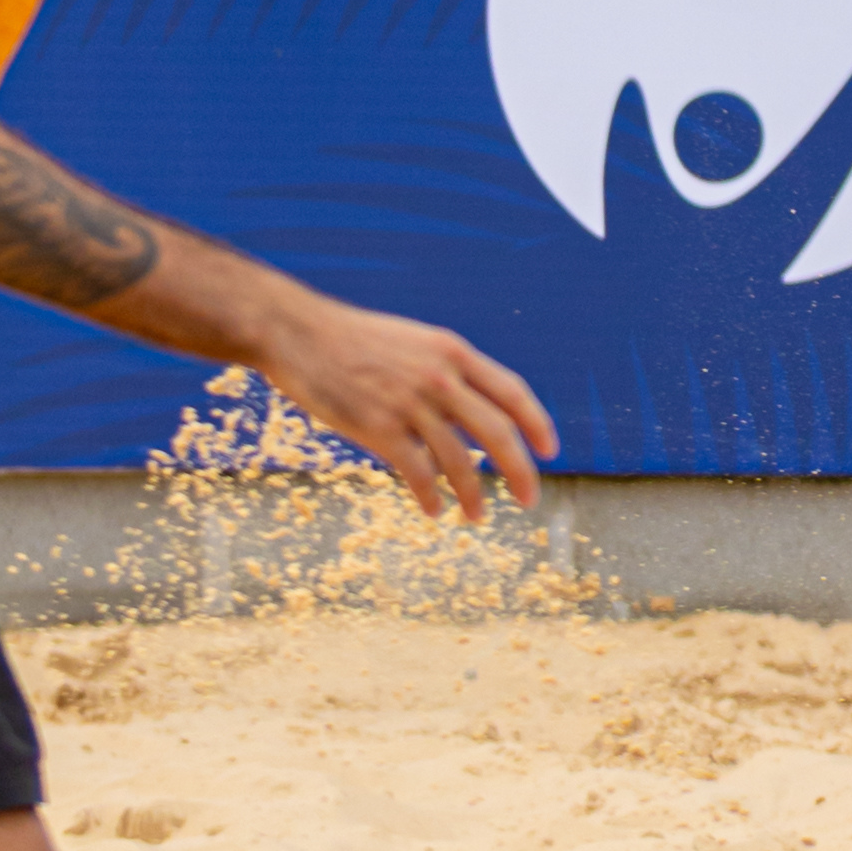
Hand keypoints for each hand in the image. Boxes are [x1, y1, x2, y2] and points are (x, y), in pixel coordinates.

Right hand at [250, 281, 557, 521]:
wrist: (301, 334)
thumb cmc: (355, 340)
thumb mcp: (414, 341)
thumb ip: (446, 370)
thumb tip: (471, 410)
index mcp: (453, 351)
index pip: (512, 391)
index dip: (537, 423)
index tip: (550, 451)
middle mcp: (440, 376)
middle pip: (497, 432)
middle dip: (520, 470)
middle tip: (531, 500)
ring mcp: (410, 403)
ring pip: (458, 461)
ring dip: (472, 495)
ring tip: (477, 516)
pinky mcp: (378, 427)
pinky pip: (416, 473)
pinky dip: (430, 497)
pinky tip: (434, 511)